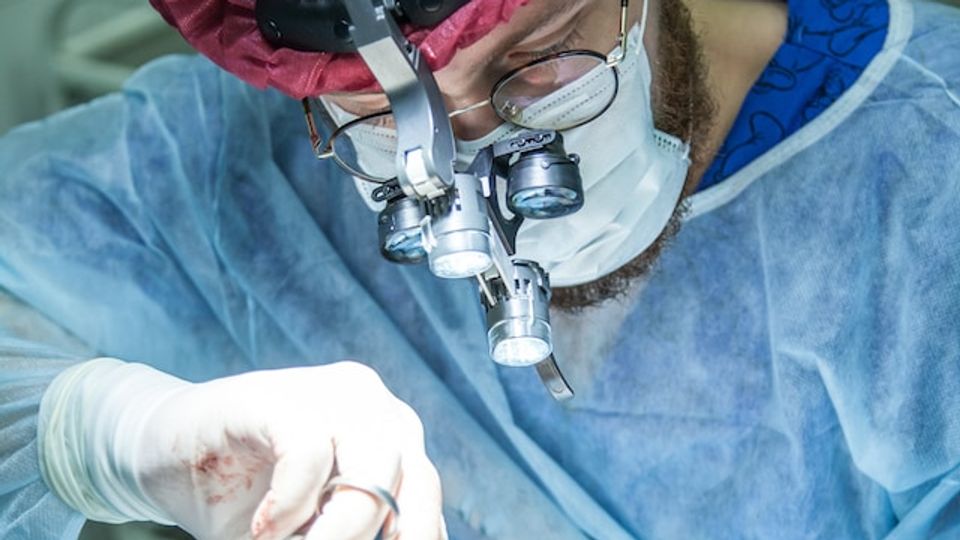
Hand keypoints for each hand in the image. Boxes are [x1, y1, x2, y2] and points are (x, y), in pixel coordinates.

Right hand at [40, 359, 445, 539]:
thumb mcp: (312, 530)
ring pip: (371, 472)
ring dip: (339, 533)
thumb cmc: (244, 500)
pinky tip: (265, 528)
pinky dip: (292, 503)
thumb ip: (357, 537)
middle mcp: (376, 408)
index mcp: (394, 439)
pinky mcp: (278, 394)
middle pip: (416, 488)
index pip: (426, 504)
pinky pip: (310, 452)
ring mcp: (331, 393)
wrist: (162, 453)